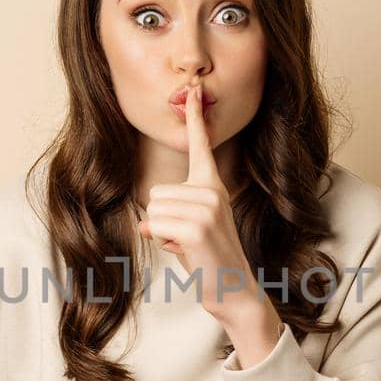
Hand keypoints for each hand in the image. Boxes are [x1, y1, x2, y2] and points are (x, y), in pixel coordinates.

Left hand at [136, 83, 264, 322]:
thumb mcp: (190, 230)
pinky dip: (163, 242)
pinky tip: (186, 252)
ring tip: (188, 246)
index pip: (202, 146)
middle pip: (156, 192)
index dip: (195, 118)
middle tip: (187, 238)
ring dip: (162, 232)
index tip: (194, 90)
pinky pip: (157, 225)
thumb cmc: (210, 260)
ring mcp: (207, 208)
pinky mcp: (197, 228)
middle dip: (161, 218)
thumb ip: (170, 215)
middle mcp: (212, 192)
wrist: (234, 290)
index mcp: (213, 186)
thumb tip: (146, 224)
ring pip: (154, 209)